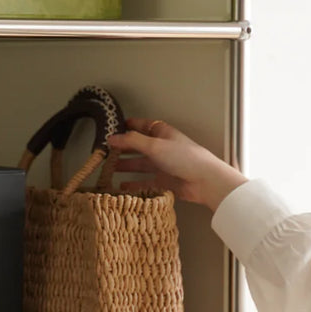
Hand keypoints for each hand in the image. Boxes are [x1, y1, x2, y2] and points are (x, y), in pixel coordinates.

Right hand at [107, 118, 247, 211]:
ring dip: (125, 166)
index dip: (128, 126)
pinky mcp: (164, 181)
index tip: (113, 128)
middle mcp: (161, 148)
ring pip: (140, 164)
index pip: (142, 126)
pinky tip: (122, 186)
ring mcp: (163, 165)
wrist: (204, 180)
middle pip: (138, 146)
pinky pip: (144, 181)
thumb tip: (111, 138)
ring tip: (109, 168)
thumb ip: (132, 141)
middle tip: (106, 151)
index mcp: (162, 133)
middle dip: (123, 148)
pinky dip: (133, 184)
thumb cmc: (183, 157)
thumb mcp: (155, 145)